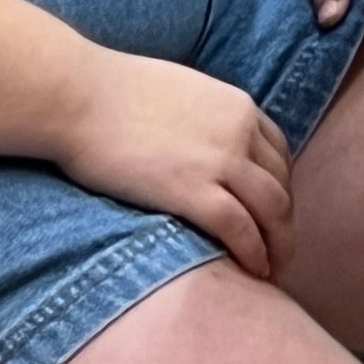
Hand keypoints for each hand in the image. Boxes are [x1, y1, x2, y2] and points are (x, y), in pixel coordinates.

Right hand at [55, 52, 293, 279]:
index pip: (279, 154)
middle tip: (279, 250)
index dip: (281, 188)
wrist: (79, 96)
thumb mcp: (180, 92)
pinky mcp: (192, 191)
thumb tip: (203, 142)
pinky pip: (240, 229)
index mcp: (237, 105)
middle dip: (284, 223)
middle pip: (281, 185)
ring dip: (277, 245)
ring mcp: (220, 161)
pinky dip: (254, 254)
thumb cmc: (113, 92)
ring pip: (271, 211)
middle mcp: (239, 131)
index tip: (273, 213)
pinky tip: (253, 271)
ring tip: (271, 270)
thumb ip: (204, 116)